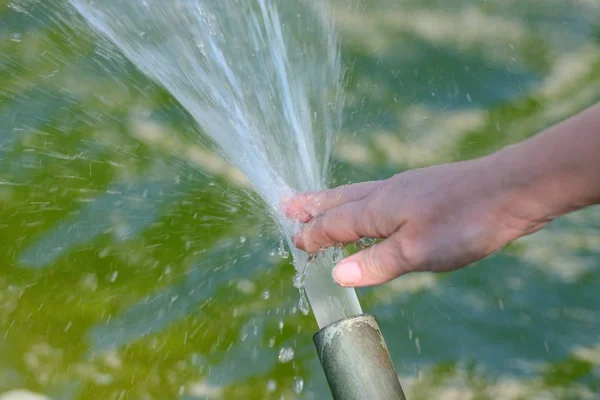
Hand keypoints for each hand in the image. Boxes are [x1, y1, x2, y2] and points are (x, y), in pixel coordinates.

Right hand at [283, 155, 546, 287]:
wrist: (510, 189)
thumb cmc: (463, 221)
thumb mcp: (416, 251)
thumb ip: (374, 262)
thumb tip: (336, 274)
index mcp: (377, 208)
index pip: (333, 223)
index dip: (312, 234)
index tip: (294, 241)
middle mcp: (385, 193)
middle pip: (339, 199)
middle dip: (312, 205)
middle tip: (287, 204)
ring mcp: (406, 188)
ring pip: (358, 194)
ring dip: (332, 200)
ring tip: (316, 201)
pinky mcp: (424, 190)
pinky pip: (378, 195)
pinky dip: (360, 202)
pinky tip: (372, 207)